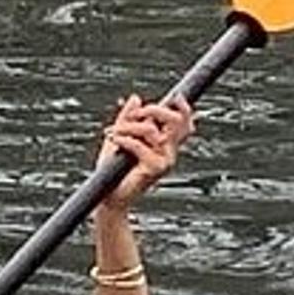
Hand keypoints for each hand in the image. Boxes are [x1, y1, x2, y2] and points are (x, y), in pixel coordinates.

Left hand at [96, 94, 194, 212]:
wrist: (109, 197)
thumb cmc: (114, 170)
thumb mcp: (120, 135)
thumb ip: (127, 117)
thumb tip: (136, 98)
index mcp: (166, 144)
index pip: (185, 123)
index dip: (184, 108)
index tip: (175, 97)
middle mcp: (169, 152)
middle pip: (176, 121)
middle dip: (154, 110)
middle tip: (135, 114)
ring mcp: (165, 161)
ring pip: (151, 130)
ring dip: (128, 127)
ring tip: (113, 133)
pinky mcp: (155, 169)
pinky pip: (139, 145)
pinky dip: (124, 139)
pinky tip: (113, 140)